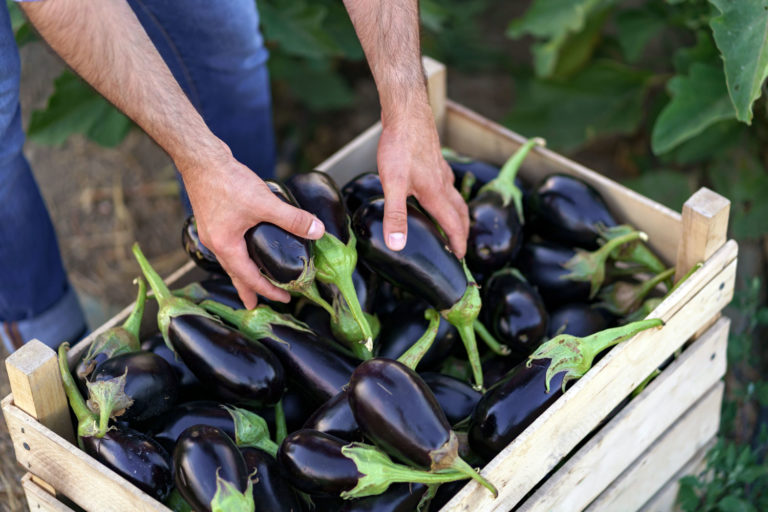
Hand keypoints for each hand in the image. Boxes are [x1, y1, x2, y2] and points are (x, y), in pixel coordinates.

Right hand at [179, 149, 324, 308]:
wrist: (201, 158)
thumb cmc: (227, 181)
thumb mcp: (264, 203)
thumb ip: (292, 219)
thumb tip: (317, 231)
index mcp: (225, 246)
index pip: (249, 278)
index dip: (267, 290)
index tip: (284, 298)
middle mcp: (215, 243)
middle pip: (234, 274)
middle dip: (248, 290)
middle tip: (256, 305)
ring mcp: (212, 231)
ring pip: (229, 260)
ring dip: (242, 272)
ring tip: (252, 280)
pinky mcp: (213, 218)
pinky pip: (227, 245)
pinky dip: (238, 253)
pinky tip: (246, 246)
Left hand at [377, 102, 468, 257]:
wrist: (406, 113)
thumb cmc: (400, 146)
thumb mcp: (392, 184)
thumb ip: (395, 215)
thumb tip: (397, 245)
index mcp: (436, 194)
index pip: (452, 225)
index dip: (457, 244)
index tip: (459, 259)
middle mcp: (443, 184)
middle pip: (460, 213)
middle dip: (462, 232)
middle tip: (460, 247)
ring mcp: (440, 171)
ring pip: (455, 198)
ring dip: (458, 215)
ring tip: (452, 225)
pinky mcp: (434, 160)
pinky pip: (447, 184)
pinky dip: (448, 196)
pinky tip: (437, 193)